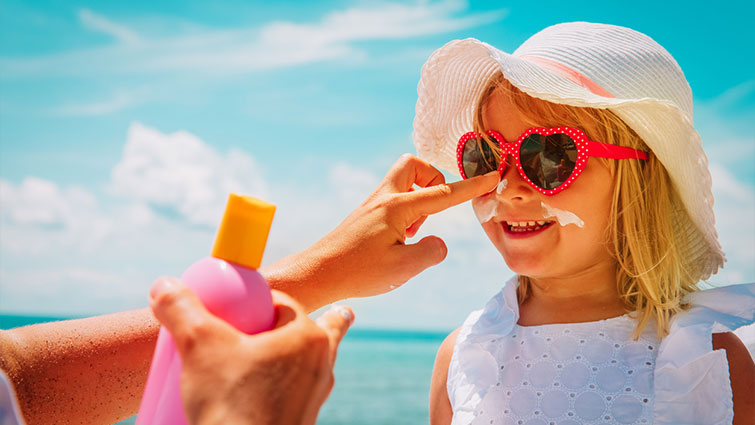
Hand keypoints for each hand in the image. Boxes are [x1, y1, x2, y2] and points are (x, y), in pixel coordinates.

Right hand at [149, 277, 352, 424]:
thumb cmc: (232, 404)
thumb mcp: (199, 346)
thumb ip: (182, 310)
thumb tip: (164, 285)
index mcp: (308, 337)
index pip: (281, 303)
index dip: (256, 300)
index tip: (234, 307)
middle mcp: (321, 365)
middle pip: (302, 331)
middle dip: (290, 324)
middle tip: (270, 322)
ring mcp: (314, 396)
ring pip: (305, 364)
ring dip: (294, 355)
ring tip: (289, 351)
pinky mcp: (301, 422)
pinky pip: (295, 394)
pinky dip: (284, 387)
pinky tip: (269, 393)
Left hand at [263, 154, 498, 311]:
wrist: (318, 273)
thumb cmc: (358, 271)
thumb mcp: (404, 268)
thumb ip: (431, 252)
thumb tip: (439, 242)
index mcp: (397, 207)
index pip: (443, 194)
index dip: (472, 187)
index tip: (493, 176)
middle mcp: (384, 198)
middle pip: (414, 165)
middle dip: (433, 179)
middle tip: (433, 210)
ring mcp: (373, 204)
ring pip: (403, 181)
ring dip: (419, 199)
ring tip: (412, 234)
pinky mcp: (366, 214)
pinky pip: (394, 198)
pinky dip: (406, 212)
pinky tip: (398, 240)